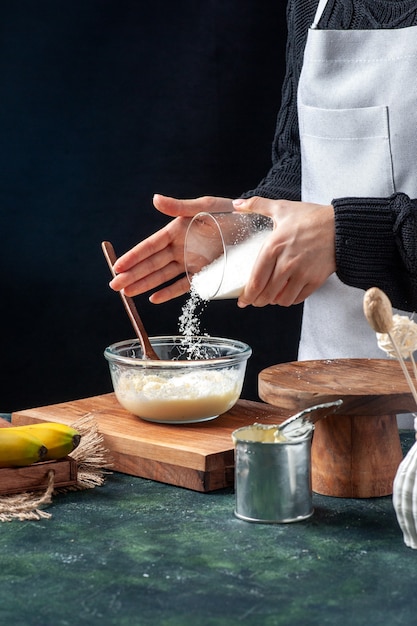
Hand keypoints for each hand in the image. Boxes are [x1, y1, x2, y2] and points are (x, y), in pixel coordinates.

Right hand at [110, 193, 232, 302]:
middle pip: (151, 264)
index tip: (117, 266)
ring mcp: (190, 262)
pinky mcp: (203, 273)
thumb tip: (155, 199)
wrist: (255, 225)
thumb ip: (179, 206)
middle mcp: (180, 248)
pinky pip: (183, 285)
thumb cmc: (230, 211)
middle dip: (132, 275)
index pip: (149, 246)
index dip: (133, 257)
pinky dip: (169, 292)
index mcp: (176, 230)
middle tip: (115, 287)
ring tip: (127, 294)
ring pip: (162, 276)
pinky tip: (154, 298)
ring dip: (145, 285)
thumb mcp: (206, 206)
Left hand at [232, 196, 335, 306]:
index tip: (243, 300)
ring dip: (274, 301)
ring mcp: (302, 273)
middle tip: (255, 301)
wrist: (342, 226)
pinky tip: (287, 294)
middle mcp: (286, 263)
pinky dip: (290, 299)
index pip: (256, 280)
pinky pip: (298, 299)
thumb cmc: (311, 217)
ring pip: (282, 300)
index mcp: (274, 247)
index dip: (247, 295)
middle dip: (258, 301)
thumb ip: (257, 205)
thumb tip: (237, 204)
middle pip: (266, 294)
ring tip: (271, 297)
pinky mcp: (315, 280)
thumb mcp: (282, 208)